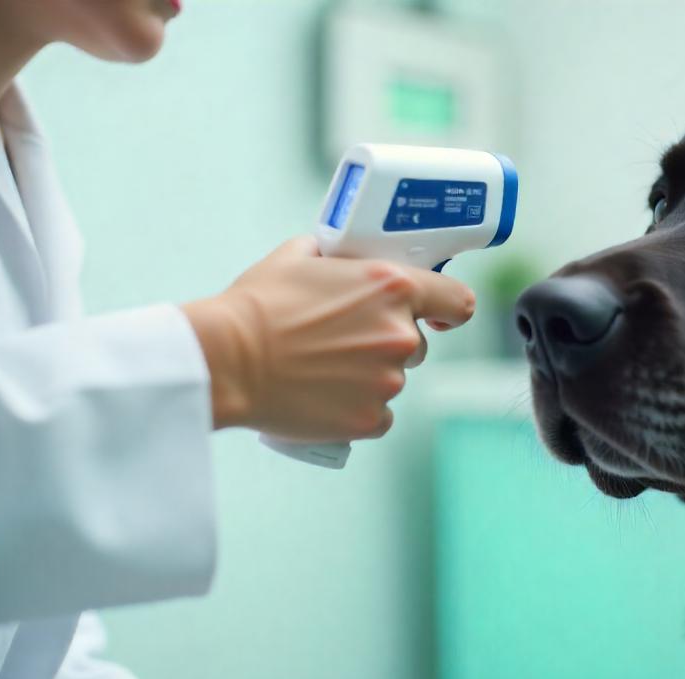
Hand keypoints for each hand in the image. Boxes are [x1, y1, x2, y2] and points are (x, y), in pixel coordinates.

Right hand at [182, 237, 474, 440]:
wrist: (228, 360)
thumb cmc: (259, 305)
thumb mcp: (298, 256)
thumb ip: (336, 255)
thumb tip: (341, 258)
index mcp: (393, 288)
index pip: (457, 301)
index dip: (449, 310)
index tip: (438, 316)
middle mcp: (400, 335)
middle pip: (416, 344)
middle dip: (388, 343)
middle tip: (343, 342)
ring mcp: (388, 381)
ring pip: (394, 379)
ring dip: (370, 376)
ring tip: (323, 370)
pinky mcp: (370, 418)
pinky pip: (379, 415)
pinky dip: (359, 410)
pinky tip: (327, 398)